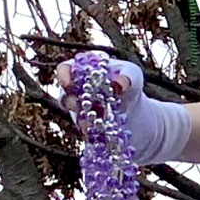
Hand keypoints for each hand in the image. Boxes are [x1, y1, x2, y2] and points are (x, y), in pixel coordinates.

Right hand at [55, 57, 190, 166]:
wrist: (135, 110)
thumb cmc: (130, 85)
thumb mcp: (133, 75)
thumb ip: (127, 76)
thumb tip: (118, 84)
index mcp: (83, 71)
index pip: (65, 69)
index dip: (63, 75)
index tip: (68, 83)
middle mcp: (76, 90)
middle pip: (65, 94)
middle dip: (71, 100)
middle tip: (84, 103)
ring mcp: (79, 109)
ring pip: (74, 114)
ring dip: (84, 117)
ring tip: (98, 118)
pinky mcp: (86, 125)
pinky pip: (84, 129)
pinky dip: (92, 130)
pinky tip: (104, 131)